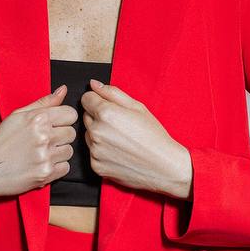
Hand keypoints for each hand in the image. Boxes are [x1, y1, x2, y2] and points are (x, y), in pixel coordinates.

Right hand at [0, 85, 77, 213]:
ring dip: (59, 153)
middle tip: (44, 140)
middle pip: (71, 133)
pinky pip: (65, 168)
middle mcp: (43, 136)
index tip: (54, 125)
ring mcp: (45, 156)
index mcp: (38, 119)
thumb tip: (63, 90)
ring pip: (69, 151)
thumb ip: (44, 102)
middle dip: (60, 136)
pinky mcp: (46, 174)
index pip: (71, 114)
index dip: (63, 119)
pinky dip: (56, 167)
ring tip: (41, 153)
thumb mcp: (18, 115)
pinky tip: (41, 164)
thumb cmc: (0, 141)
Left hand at [80, 79, 191, 198]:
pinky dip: (102, 151)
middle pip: (86, 116)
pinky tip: (119, 152)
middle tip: (120, 125)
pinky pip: (92, 152)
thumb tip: (94, 84)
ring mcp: (95, 150)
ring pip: (88, 135)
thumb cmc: (154, 136)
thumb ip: (112, 93)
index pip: (86, 98)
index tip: (110, 107)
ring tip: (121, 139)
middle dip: (98, 117)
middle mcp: (96, 132)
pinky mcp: (96, 166)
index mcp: (106, 113)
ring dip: (99, 134)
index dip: (98, 101)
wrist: (163, 166)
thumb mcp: (137, 107)